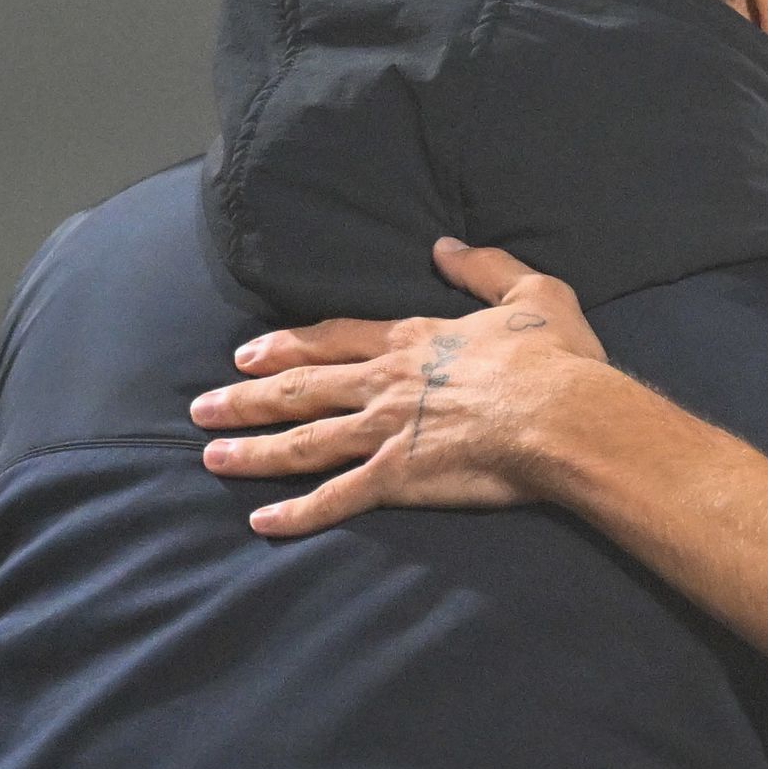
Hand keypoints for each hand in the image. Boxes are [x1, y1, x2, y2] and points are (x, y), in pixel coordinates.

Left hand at [192, 238, 612, 537]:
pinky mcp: (398, 478)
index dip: (287, 346)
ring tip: (210, 456)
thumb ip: (484, 268)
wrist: (563, 415)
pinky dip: (298, 512)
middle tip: (204, 406)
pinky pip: (337, 498)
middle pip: (301, 389)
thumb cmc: (556, 359)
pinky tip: (263, 522)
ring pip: (304, 441)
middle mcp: (385, 384)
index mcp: (413, 342)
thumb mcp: (531, 293)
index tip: (248, 353)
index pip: (333, 340)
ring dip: (254, 451)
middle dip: (247, 398)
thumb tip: (445, 246)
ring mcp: (386, 432)